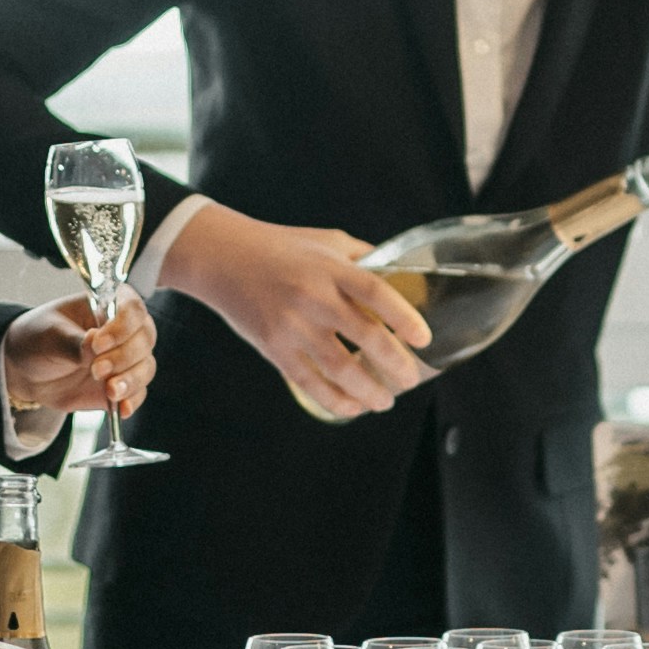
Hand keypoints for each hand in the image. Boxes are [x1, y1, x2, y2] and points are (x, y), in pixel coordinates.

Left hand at [0, 287, 155, 420]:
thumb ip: (73, 341)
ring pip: (145, 367)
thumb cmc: (39, 339)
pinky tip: (121, 409)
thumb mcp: (49, 335)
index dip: (121, 327)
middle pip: (145, 339)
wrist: (28, 370)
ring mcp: (125, 358)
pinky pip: (138, 392)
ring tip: (109, 391)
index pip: (131, 309)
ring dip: (131, 380)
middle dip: (124, 357)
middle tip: (96, 370)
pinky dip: (132, 400)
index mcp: (107, 304)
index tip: (98, 344)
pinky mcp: (122, 384)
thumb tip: (94, 341)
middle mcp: (124, 329)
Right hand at [151, 199, 436, 416]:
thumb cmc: (281, 247)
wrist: (225, 258)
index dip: (404, 318)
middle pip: (365, 336)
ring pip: (339, 367)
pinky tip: (352, 407)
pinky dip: (333, 400)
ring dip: (368, 390)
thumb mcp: (327, 241)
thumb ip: (363, 259)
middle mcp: (314, 296)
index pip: (377, 293)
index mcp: (332, 269)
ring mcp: (292, 325)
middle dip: (394, 364)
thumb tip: (403, 275)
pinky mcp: (274, 346)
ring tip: (385, 401)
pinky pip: (308, 381)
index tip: (423, 339)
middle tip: (410, 379)